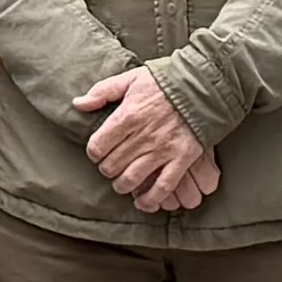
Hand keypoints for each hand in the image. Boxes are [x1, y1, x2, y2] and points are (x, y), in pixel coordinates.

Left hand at [75, 66, 219, 214]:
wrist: (203, 85)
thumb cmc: (165, 81)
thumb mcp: (130, 78)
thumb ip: (102, 92)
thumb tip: (78, 104)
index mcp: (127, 115)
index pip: (97, 147)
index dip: (94, 153)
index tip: (98, 152)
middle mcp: (142, 136)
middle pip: (112, 166)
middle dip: (107, 169)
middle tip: (111, 166)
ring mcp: (163, 150)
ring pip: (132, 179)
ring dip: (123, 185)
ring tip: (123, 182)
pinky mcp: (182, 159)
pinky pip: (162, 187)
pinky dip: (150, 199)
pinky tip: (143, 202)